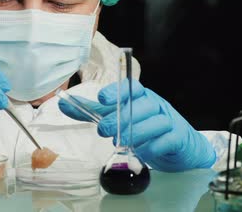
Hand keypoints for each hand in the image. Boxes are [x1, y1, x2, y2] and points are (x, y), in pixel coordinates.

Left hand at [59, 79, 215, 171]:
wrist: (176, 147)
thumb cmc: (142, 127)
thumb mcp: (116, 116)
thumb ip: (91, 111)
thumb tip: (62, 102)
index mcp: (140, 96)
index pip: (131, 87)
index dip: (117, 91)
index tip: (102, 98)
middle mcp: (156, 104)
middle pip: (142, 105)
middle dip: (121, 118)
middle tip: (103, 130)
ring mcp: (169, 120)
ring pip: (156, 122)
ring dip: (137, 133)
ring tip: (121, 143)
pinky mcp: (178, 138)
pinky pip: (167, 140)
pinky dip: (153, 148)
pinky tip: (141, 154)